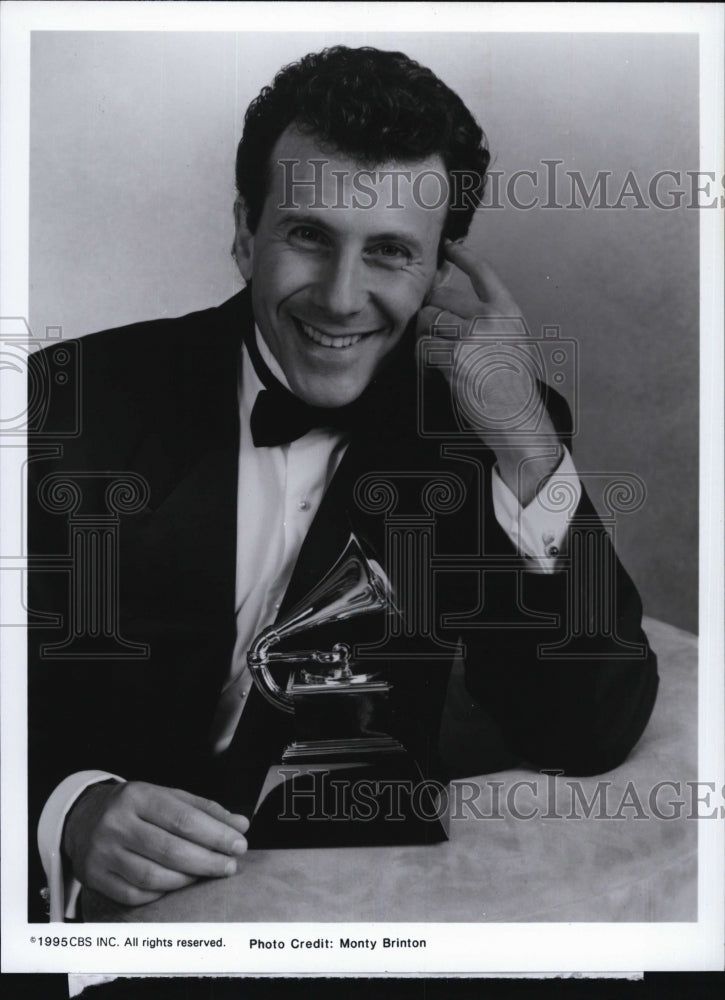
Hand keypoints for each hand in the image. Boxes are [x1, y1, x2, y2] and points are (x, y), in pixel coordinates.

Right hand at [63, 781, 249, 906]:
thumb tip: (241, 825)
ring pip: (153, 876)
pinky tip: (177, 885)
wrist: (84, 818)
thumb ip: (205, 810)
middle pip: (170, 850)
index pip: (183, 818)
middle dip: (207, 860)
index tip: (239, 844)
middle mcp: (116, 823)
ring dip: (187, 879)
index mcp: (137, 795)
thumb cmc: (136, 808)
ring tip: (206, 874)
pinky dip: (162, 893)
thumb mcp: (167, 797)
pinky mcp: (94, 877)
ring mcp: (102, 852)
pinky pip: (135, 895)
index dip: (215, 834)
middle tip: (230, 865)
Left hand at [418, 241, 560, 504]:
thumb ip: (488, 319)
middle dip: (430, 312)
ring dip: (423, 336)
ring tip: (435, 354)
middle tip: (431, 331)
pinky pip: (423, 347)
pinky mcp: (455, 358)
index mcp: (508, 311)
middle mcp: (491, 319)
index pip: (483, 272)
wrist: (516, 417)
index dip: (462, 256)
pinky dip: (422, 359)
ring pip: (427, 320)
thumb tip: (449, 303)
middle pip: (441, 297)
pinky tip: (435, 370)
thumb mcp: (511, 342)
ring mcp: (472, 337)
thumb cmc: (511, 386)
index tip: (449, 246)